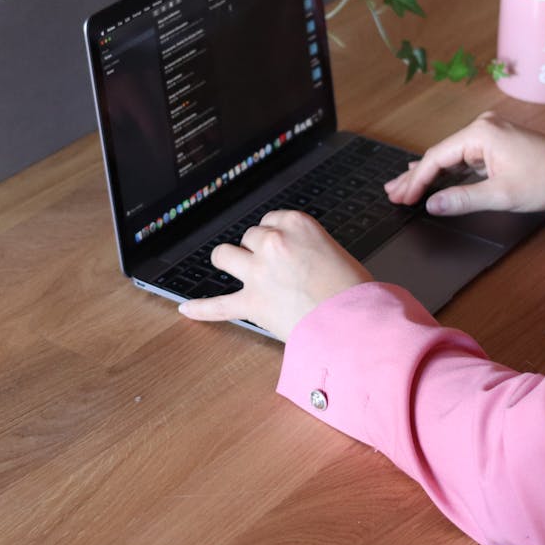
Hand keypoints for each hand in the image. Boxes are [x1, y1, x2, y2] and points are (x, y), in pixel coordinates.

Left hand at [178, 210, 372, 340]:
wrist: (358, 325)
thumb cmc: (356, 293)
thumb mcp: (336, 253)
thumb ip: (310, 248)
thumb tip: (299, 259)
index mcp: (299, 224)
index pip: (272, 220)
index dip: (274, 235)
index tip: (279, 246)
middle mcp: (274, 243)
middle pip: (250, 237)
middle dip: (257, 250)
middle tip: (272, 267)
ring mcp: (259, 272)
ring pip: (225, 256)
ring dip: (229, 262)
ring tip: (233, 269)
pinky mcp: (252, 303)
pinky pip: (218, 306)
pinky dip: (202, 309)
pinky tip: (186, 309)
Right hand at [385, 111, 544, 215]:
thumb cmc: (544, 181)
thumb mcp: (500, 194)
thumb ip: (462, 199)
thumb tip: (432, 205)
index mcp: (480, 133)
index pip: (437, 158)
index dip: (417, 180)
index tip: (402, 198)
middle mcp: (482, 127)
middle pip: (439, 154)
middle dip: (415, 176)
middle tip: (392, 193)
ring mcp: (489, 133)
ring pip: (450, 156)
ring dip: (429, 174)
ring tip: (403, 188)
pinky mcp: (496, 142)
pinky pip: (463, 157)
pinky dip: (447, 170)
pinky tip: (430, 177)